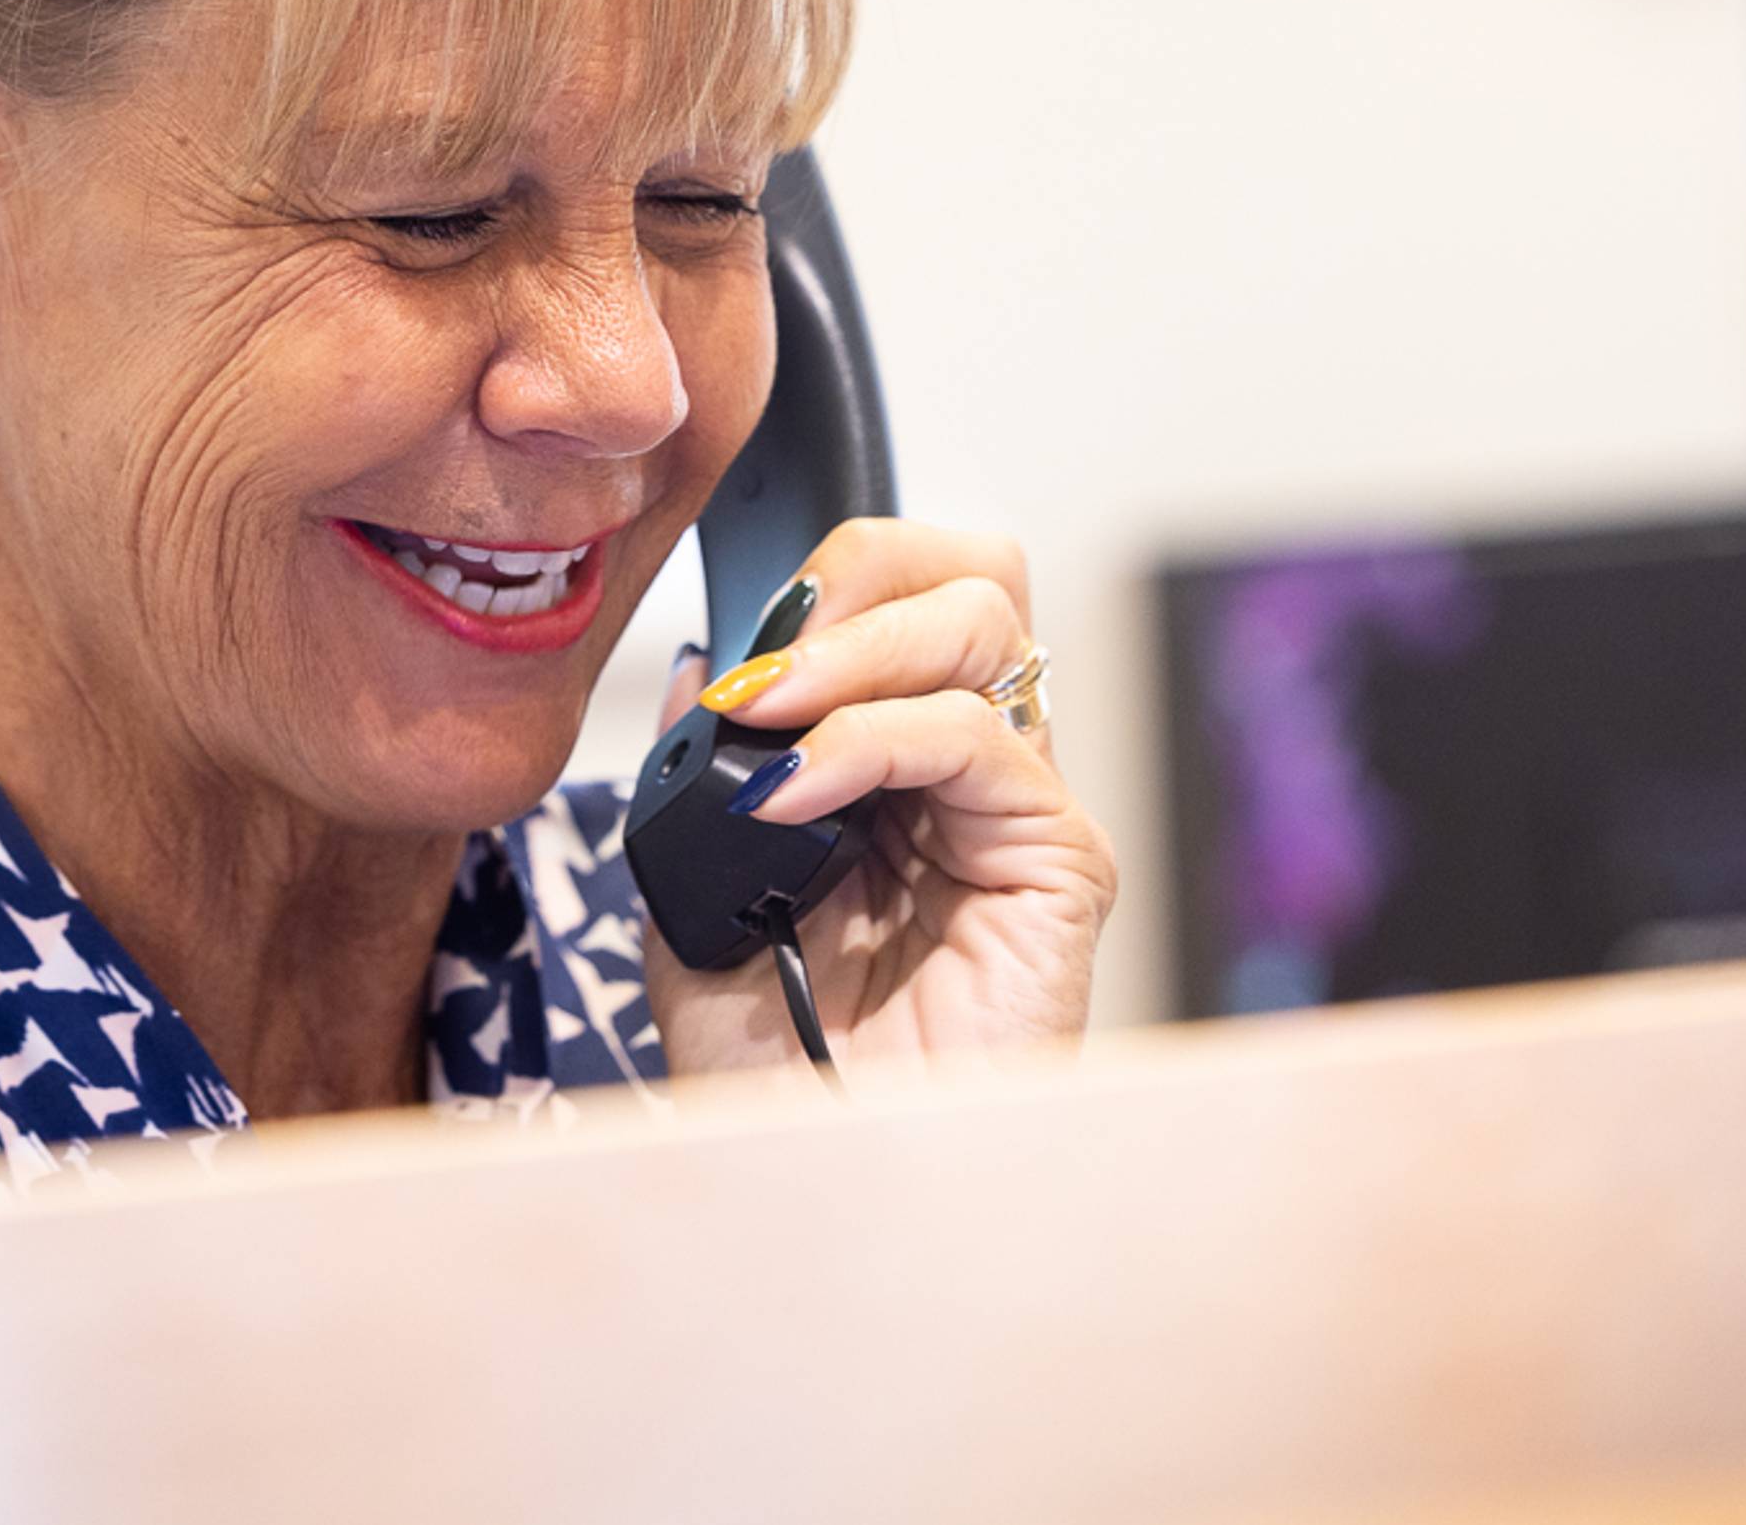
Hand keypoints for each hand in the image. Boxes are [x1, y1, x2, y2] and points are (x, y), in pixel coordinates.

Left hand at [639, 518, 1115, 1075]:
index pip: (893, 599)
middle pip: (964, 578)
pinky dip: (874, 738)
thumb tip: (693, 667)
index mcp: (886, 764)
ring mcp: (1013, 809)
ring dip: (854, 648)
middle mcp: (963, 771)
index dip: (817, 586)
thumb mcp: (689, 900)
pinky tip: (798, 789)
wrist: (818, 1171)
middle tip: (767, 646)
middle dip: (858, 573)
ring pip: (981, 626)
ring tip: (766, 708)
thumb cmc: (772, 1065)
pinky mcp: (1056, 861)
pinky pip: (978, 740)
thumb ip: (694, 781)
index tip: (727, 635)